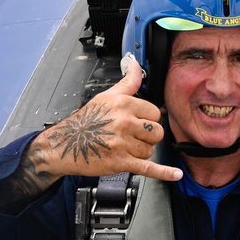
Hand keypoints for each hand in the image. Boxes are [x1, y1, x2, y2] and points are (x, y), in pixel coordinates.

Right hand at [29, 61, 182, 182]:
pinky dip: (163, 172)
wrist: (65, 145)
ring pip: (150, 149)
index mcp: (123, 105)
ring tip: (124, 148)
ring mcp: (122, 143)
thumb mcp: (106, 97)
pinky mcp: (120, 162)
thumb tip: (135, 64)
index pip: (154, 113)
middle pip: (156, 132)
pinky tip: (175, 175)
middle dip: (147, 136)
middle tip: (132, 137)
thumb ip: (127, 82)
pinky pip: (148, 167)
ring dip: (141, 151)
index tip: (138, 122)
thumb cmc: (85, 122)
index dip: (148, 119)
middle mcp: (123, 122)